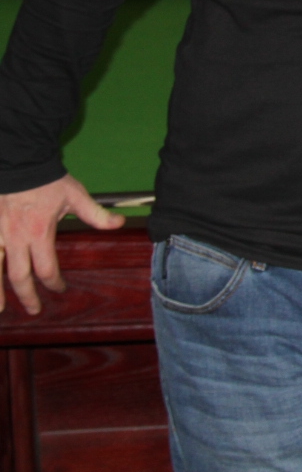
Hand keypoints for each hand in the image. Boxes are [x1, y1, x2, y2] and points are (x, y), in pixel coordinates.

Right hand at [0, 175, 124, 314]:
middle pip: (19, 277)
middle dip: (27, 296)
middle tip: (34, 309)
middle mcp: (15, 238)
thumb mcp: (75, 196)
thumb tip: (119, 224)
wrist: (19, 162)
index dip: (54, 283)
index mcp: (39, 233)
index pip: (47, 269)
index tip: (60, 288)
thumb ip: (95, 214)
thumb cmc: (47, 180)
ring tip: (0, 309)